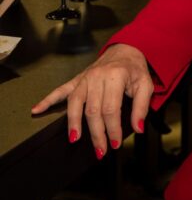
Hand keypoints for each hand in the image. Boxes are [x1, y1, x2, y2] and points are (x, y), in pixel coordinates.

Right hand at [31, 43, 152, 156]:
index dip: (113, 128)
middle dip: (96, 133)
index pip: (111, 109)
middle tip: (100, 150)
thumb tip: (138, 128)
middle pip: (92, 110)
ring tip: (75, 139)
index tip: (115, 143)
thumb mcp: (146, 85)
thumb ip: (142, 107)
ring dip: (74, 123)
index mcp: (115, 77)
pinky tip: (37, 110)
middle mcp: (97, 77)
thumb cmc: (135, 69)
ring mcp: (84, 78)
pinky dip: (47, 100)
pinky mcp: (77, 79)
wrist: (125, 49)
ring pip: (75, 103)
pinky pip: (60, 90)